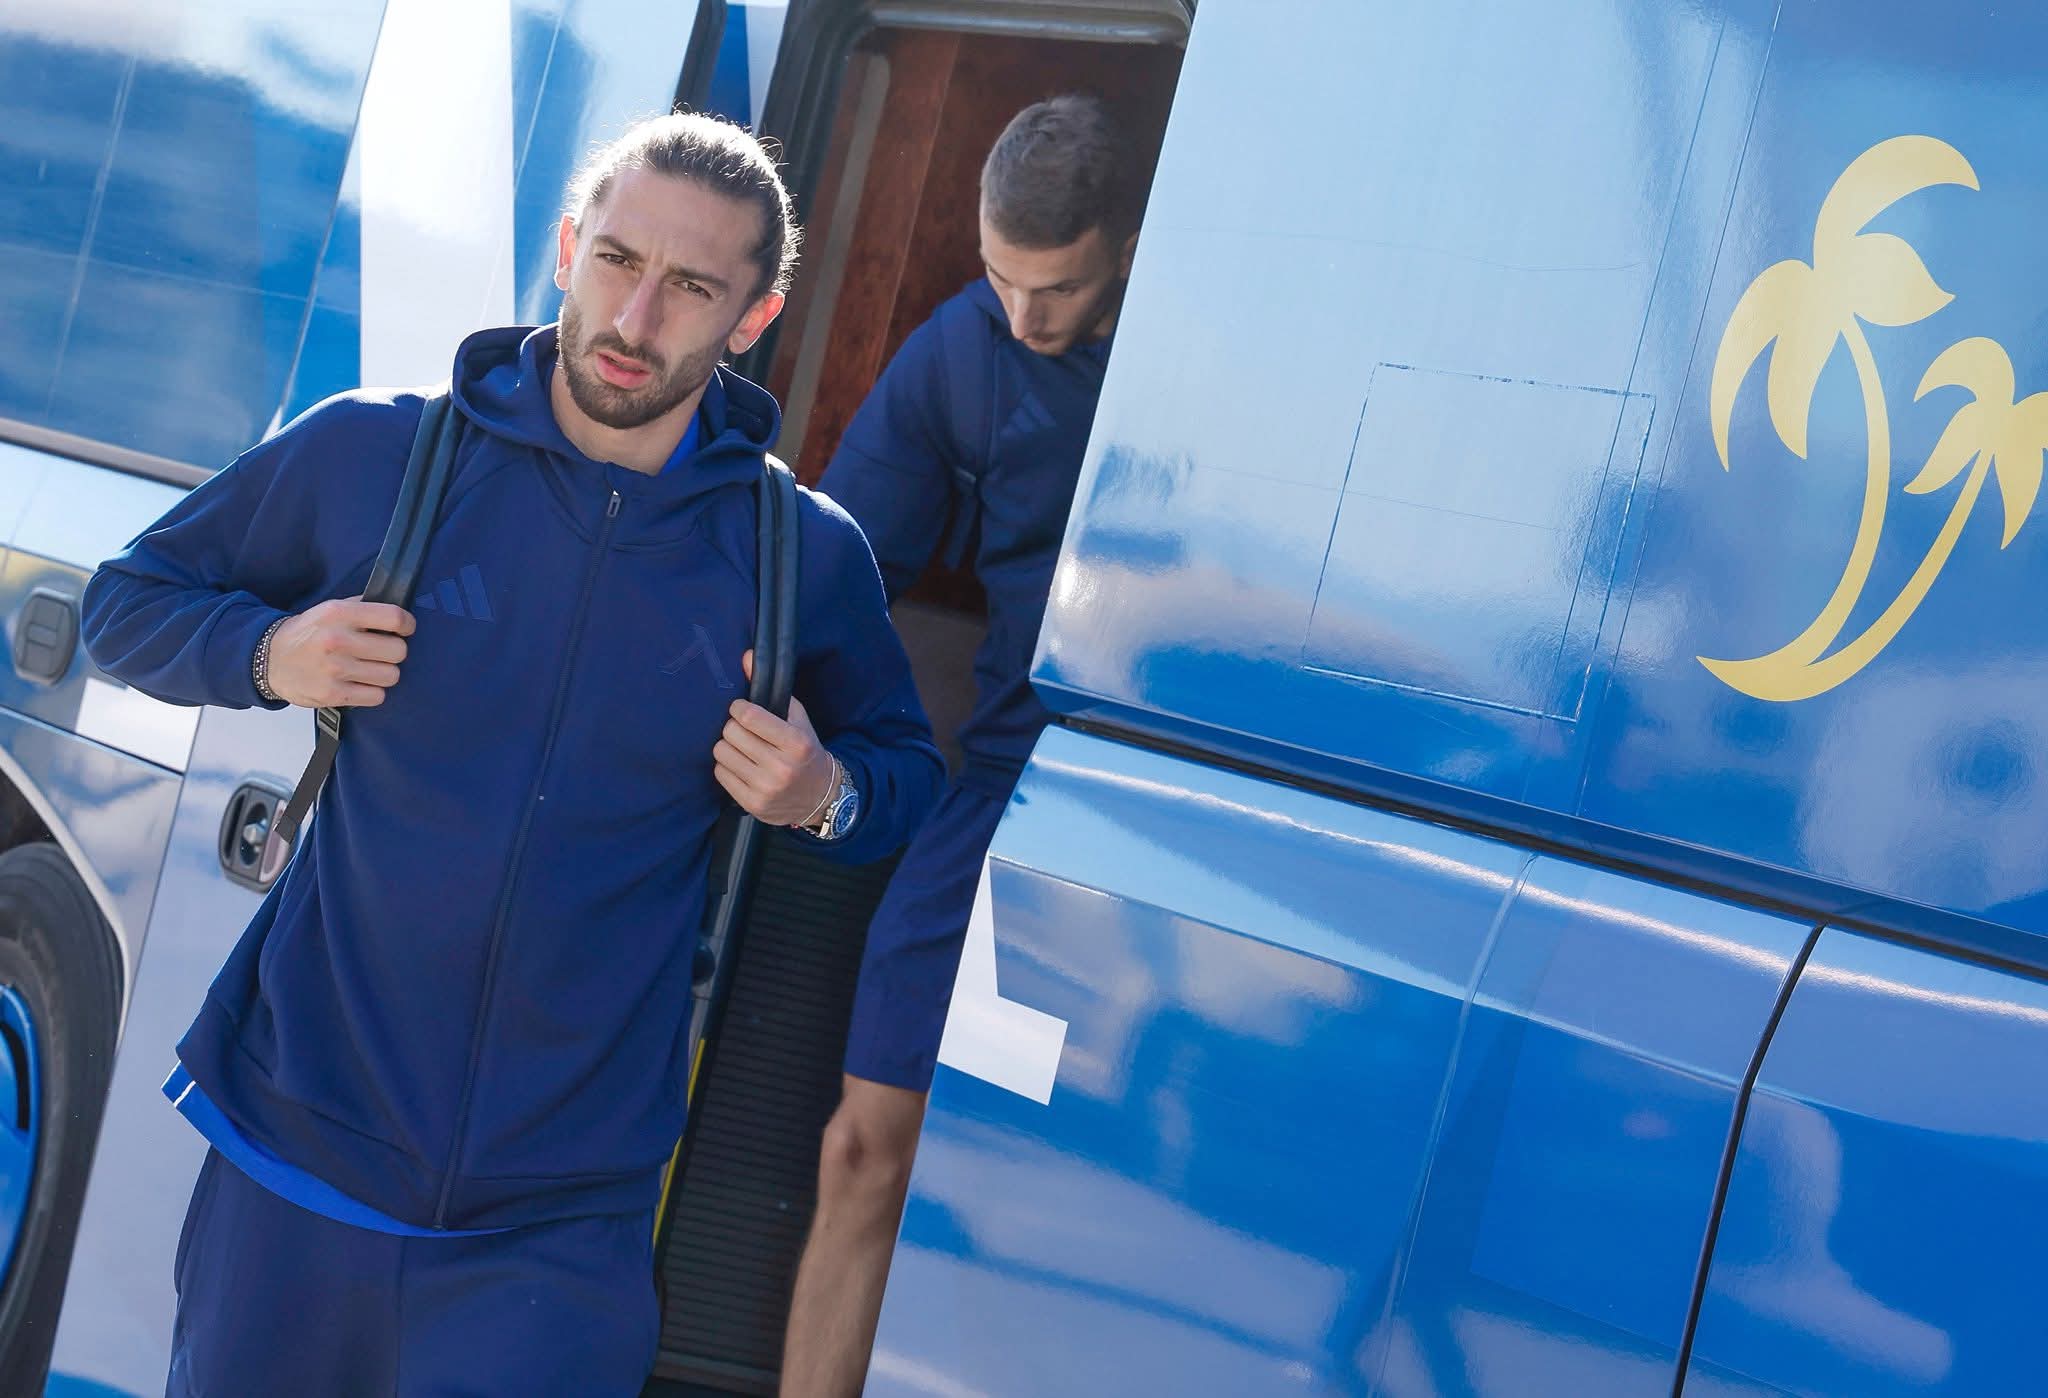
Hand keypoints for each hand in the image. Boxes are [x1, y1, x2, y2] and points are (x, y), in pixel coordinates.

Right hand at [266, 597, 414, 707]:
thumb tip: (396, 614)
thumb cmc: (307, 634)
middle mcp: (338, 639)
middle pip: (398, 651)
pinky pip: (376, 696)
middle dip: (394, 652)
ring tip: (369, 668)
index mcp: (339, 613)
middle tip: (381, 652)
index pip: (394, 617)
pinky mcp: (333, 693)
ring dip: (384, 673)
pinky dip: (372, 692)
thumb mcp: (330, 609)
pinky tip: (360, 683)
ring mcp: (335, 668)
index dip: (406, 625)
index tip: (404, 629)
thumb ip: (362, 608)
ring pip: (391, 675)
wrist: (269, 659)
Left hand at [712, 650, 834, 823]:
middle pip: (731, 733)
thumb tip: (746, 657)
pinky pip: (720, 774)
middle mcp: (781, 767)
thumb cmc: (805, 751)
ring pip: (722, 752)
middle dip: (733, 727)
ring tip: (743, 748)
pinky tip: (742, 766)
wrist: (820, 797)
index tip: (742, 710)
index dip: (739, 709)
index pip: (749, 716)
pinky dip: (727, 766)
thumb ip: (772, 688)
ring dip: (728, 747)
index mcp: (796, 742)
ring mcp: (765, 788)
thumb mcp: (797, 718)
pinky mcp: (752, 804)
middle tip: (744, 731)